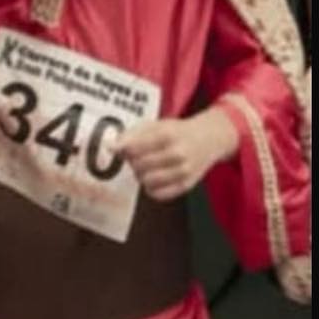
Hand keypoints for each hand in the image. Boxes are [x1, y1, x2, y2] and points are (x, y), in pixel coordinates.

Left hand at [118, 107, 238, 201]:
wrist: (208, 139)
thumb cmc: (176, 131)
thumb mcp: (155, 124)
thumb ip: (132, 134)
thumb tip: (110, 148)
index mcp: (167, 134)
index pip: (134, 148)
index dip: (122, 150)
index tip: (118, 149)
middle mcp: (177, 154)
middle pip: (139, 165)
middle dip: (131, 162)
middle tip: (135, 156)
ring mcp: (183, 171)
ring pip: (146, 181)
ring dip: (140, 175)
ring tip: (144, 167)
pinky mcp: (186, 185)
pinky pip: (158, 194)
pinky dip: (150, 188)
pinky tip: (153, 177)